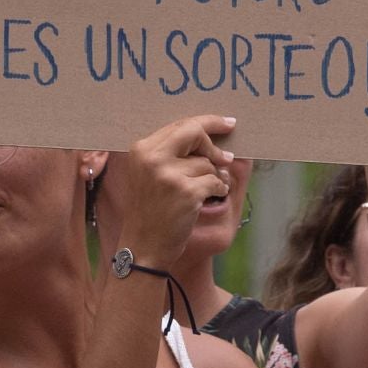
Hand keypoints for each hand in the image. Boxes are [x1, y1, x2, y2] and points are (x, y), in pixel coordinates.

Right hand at [119, 116, 235, 265]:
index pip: (179, 124)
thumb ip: (171, 153)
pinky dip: (218, 189)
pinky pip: (216, 181)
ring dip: (215, 176)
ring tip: (205, 191)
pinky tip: (208, 198)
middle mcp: (151, 158)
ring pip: (208, 162)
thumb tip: (210, 135)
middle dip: (214, 144)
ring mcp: (168, 175)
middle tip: (227, 157)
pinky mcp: (186, 192)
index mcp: (140, 149)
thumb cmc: (149, 209)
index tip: (227, 123)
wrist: (143, 245)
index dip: (207, 122)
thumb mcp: (149, 175)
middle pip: (194, 132)